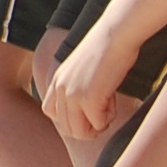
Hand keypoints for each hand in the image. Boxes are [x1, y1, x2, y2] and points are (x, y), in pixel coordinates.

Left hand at [47, 25, 142, 143]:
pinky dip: (109, 118)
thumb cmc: (107, 48)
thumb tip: (87, 114)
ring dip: (97, 126)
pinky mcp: (88, 99)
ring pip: (80, 132)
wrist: (115, 34)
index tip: (88, 108)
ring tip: (108, 107)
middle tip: (102, 111)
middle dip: (87, 127)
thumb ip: (76, 86)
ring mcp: (72, 95)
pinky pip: (98, 124)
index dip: (71, 117)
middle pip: (67, 128)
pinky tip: (114, 99)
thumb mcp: (82, 69)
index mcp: (56, 80)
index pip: (50, 112)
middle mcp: (60, 88)